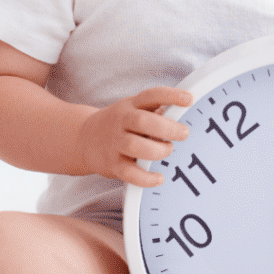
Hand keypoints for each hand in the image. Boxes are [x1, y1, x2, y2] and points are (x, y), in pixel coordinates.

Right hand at [75, 87, 192, 186]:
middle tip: (184, 133)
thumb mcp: (134, 109)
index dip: (170, 96)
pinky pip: (128, 172)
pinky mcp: (112, 164)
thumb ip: (156, 112)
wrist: (83, 139)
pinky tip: (159, 178)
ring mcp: (115, 143)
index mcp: (131, 105)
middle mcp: (122, 121)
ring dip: (157, 150)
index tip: (189, 99)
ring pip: (134, 146)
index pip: (151, 95)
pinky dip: (145, 178)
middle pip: (142, 121)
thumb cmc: (120, 124)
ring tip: (169, 150)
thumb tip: (187, 117)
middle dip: (166, 128)